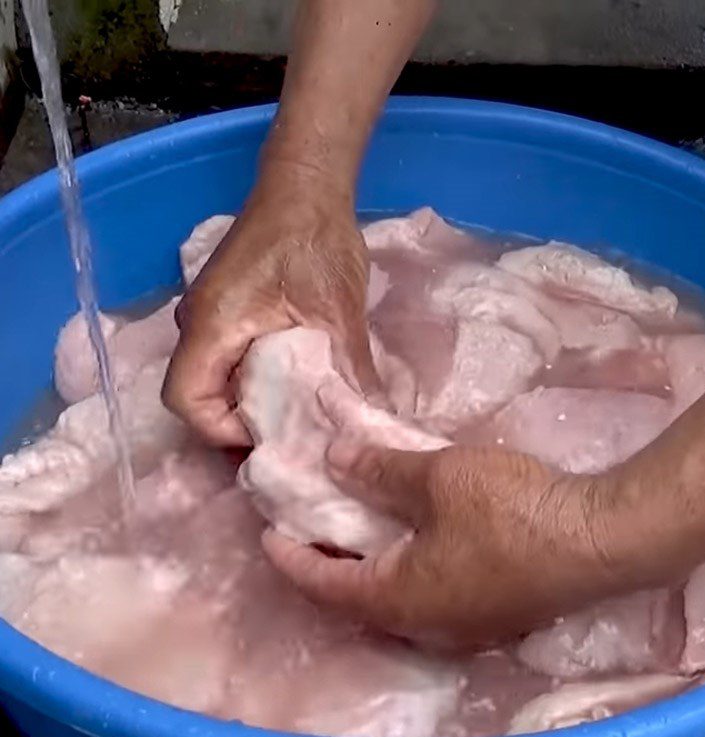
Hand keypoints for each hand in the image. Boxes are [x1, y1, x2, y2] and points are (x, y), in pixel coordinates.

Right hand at [162, 165, 380, 445]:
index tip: (271, 436)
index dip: (221, 430)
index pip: (185, 400)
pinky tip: (293, 389)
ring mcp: (209, 316)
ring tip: (296, 421)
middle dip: (239, 425)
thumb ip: (353, 369)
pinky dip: (254, 381)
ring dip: (249, 403)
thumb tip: (376, 417)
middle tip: (289, 441)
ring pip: (215, 379)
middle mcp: (198, 324)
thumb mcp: (339, 311)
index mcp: (213, 325)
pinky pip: (229, 359)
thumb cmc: (316, 240)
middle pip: (198, 396)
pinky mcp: (227, 310)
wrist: (306, 185)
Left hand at [263, 441, 626, 647]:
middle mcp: (426, 626)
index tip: (270, 534)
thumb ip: (379, 470)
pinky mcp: (494, 614)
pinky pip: (432, 598)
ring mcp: (464, 626)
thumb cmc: (511, 510)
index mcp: (399, 599)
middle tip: (313, 529)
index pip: (325, 585)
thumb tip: (331, 458)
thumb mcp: (437, 478)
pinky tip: (417, 540)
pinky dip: (408, 572)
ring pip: (397, 602)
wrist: (600, 539)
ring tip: (359, 532)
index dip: (292, 559)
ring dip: (371, 570)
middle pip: (358, 600)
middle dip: (329, 566)